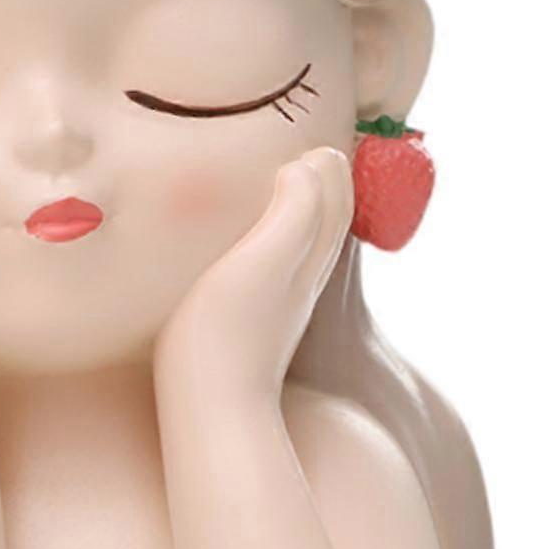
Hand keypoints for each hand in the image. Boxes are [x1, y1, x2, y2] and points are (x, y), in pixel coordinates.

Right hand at [154, 147, 352, 401]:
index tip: (311, 135)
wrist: (213, 414)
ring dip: (303, 214)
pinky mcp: (257, 328)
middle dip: (323, 185)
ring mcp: (281, 308)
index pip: (335, 197)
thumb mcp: (258, 262)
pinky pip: (279, 271)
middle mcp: (303, 281)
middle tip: (307, 151)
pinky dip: (278, 244)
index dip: (328, 164)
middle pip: (327, 221)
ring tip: (284, 188)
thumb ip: (292, 211)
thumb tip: (313, 162)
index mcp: (307, 257)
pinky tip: (254, 250)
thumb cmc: (228, 335)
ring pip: (305, 248)